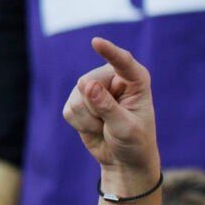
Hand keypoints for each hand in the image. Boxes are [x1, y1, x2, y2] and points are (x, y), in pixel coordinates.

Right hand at [61, 37, 161, 192]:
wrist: (125, 161)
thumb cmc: (135, 144)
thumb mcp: (126, 129)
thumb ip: (108, 108)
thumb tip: (88, 85)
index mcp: (136, 81)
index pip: (123, 62)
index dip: (109, 52)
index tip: (96, 43)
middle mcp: (113, 78)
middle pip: (89, 81)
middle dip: (96, 108)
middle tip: (112, 124)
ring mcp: (93, 87)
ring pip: (77, 96)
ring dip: (89, 119)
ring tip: (106, 127)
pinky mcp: (78, 100)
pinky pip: (68, 109)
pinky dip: (80, 124)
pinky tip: (95, 128)